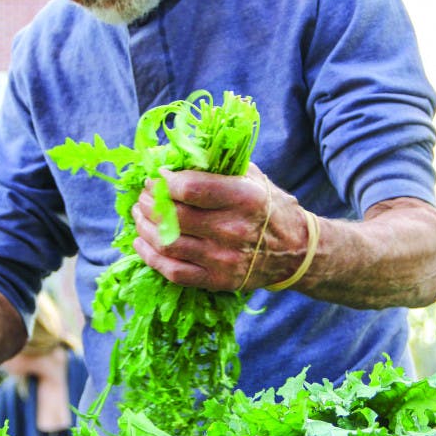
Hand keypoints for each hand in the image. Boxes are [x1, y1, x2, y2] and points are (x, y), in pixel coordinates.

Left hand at [132, 163, 308, 291]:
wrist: (296, 251)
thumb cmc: (269, 206)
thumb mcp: (252, 177)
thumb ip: (218, 166)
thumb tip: (175, 155)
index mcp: (243, 198)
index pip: (190, 189)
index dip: (165, 181)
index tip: (157, 176)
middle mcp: (232, 229)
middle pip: (173, 216)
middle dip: (150, 202)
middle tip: (145, 194)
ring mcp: (223, 259)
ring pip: (167, 244)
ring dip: (144, 227)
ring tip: (140, 214)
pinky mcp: (216, 280)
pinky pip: (172, 271)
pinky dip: (150, 256)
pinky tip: (142, 242)